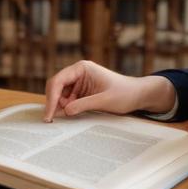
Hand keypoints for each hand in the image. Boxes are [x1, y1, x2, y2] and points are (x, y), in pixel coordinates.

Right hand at [43, 60, 172, 120]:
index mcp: (82, 68)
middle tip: (51, 120)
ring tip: (59, 120)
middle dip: (53, 102)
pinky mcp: (81, 92)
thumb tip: (65, 111)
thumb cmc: (125, 93)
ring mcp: (79, 82)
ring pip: (60, 94)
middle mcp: (78, 73)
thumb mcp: (104, 100)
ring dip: (59, 106)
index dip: (51, 98)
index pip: (58, 81)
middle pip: (56, 87)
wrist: (137, 95)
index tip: (49, 114)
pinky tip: (66, 117)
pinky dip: (65, 108)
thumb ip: (84, 105)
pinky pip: (68, 100)